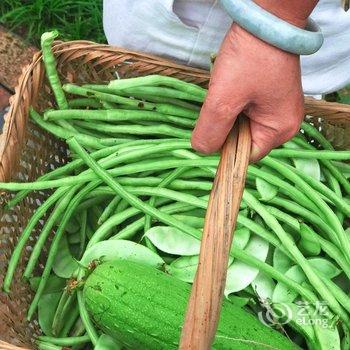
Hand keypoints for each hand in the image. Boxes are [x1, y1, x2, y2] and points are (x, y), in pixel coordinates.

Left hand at [191, 1, 317, 161]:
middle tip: (220, 103)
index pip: (245, 156)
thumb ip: (211, 130)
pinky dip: (232, 103)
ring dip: (227, 113)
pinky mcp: (269, 96)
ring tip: (226, 91)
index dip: (225, 148)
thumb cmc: (249, 58)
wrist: (265, 18)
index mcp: (280, 130)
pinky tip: (230, 87)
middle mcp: (283, 123)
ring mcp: (277, 108)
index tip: (211, 129)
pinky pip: (245, 110)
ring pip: (241, 125)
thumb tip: (201, 150)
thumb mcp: (224, 99)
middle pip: (243, 141)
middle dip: (225, 126)